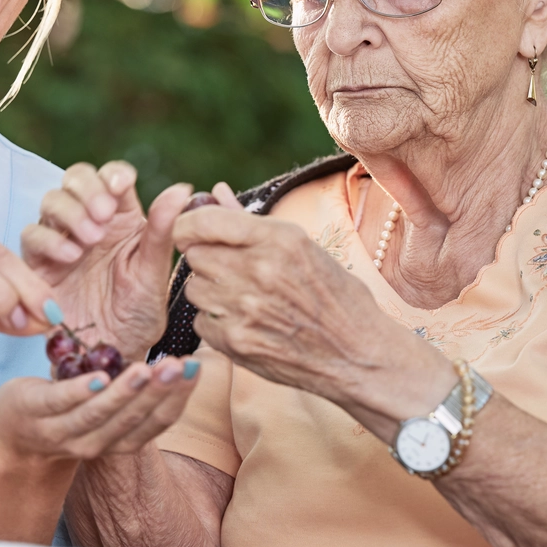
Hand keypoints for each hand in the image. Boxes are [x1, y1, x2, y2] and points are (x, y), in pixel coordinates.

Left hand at [0, 357, 201, 460]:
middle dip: (158, 392)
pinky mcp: (34, 412)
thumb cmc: (70, 413)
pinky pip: (60, 403)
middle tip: (179, 365)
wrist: (14, 435)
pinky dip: (80, 392)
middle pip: (131, 420)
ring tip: (144, 368)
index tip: (195, 368)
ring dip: (123, 393)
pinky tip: (99, 376)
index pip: (155, 423)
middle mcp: (94, 442)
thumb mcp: (108, 410)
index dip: (178, 398)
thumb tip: (181, 363)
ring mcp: (62, 431)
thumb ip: (137, 394)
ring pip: (98, 415)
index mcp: (118, 440)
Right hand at [22, 161, 208, 360]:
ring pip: (52, 200)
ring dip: (70, 212)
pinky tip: (71, 257)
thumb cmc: (139, 313)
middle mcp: (90, 220)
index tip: (120, 187)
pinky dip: (50, 240)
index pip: (112, 177)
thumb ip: (163, 231)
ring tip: (91, 240)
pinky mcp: (39, 262)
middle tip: (103, 216)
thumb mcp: (154, 273)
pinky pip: (32, 236)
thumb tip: (182, 190)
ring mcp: (62, 238)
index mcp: (122, 216)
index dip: (112, 175)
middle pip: (76, 178)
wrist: (112, 352)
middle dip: (88, 189)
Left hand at [174, 203, 450, 424]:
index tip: (189, 231)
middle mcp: (259, 270)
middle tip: (233, 271)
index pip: (204, 221)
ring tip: (245, 298)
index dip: (188, 224)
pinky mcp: (236, 342)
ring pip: (194, 288)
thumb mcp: (303, 247)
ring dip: (210, 291)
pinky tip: (246, 323)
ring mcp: (245, 309)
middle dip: (208, 259)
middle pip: (195, 254)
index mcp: (279, 239)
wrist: (358, 355)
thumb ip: (249, 220)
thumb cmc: (335, 296)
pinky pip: (201, 321)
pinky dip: (216, 322)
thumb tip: (214, 192)